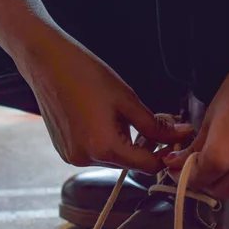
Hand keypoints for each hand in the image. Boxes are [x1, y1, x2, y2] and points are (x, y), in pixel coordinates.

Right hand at [16, 30, 191, 172]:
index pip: (148, 166)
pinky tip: (100, 119)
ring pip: (112, 159)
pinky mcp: (64, 152)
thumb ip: (155, 124)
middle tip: (151, 121)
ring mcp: (72, 157)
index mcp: (103, 147)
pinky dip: (103, 142)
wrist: (46, 62)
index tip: (173, 138)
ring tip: (118, 115)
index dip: (164, 153)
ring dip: (123, 144)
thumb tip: (182, 134)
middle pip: (130, 164)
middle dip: (144, 146)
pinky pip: (94, 154)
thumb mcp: (127, 99)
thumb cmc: (85, 74)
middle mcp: (85, 159)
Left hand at [163, 60, 228, 198]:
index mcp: (221, 156)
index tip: (178, 168)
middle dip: (205, 181)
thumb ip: (194, 146)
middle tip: (199, 165)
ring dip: (228, 176)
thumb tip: (174, 162)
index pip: (196, 181)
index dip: (183, 175)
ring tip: (228, 151)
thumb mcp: (211, 115)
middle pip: (219, 191)